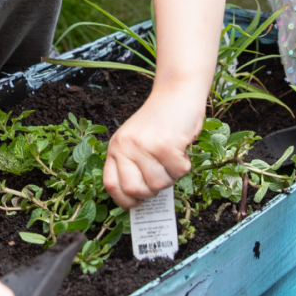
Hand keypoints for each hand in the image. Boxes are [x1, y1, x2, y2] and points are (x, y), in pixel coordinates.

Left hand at [103, 89, 205, 208]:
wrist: (177, 92)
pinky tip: (181, 149)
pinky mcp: (166, 144)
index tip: (137, 202)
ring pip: (159, 183)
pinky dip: (184, 165)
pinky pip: (178, 172)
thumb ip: (133, 164)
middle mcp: (126, 147)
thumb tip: (138, 200)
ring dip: (171, 176)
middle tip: (161, 177)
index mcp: (116, 147)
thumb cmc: (160, 120)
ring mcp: (145, 146)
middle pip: (135, 189)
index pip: (111, 185)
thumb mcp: (136, 140)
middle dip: (151, 191)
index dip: (124, 199)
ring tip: (172, 157)